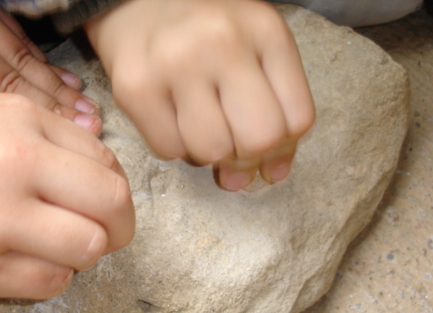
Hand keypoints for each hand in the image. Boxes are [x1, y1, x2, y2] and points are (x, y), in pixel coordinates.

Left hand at [0, 0, 101, 133]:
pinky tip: (68, 81)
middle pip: (11, 80)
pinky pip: (18, 36)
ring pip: (21, 57)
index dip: (28, 126)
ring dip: (58, 87)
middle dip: (56, 109)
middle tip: (91, 128)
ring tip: (88, 110)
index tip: (62, 143)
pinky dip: (45, 61)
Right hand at [0, 94, 134, 298]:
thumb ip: (50, 141)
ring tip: (58, 248)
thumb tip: (106, 177)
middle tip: (109, 235)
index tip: (104, 204)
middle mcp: (16, 163)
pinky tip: (26, 263)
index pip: (108, 162)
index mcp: (22, 121)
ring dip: (84, 254)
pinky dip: (51, 277)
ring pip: (90, 248)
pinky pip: (52, 283)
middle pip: (114, 204)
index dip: (115, 190)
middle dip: (121, 227)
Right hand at [85, 0, 314, 190]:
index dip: (283, 147)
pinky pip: (168, 150)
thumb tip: (272, 175)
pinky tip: (173, 120)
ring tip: (200, 126)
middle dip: (247, 156)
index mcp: (265, 31)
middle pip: (258, 139)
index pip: (298, 120)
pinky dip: (175, 147)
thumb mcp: (256, 51)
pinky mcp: (134, 87)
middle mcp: (222, 42)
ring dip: (208, 154)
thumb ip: (276, 109)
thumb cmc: (206, 33)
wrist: (137, 2)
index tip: (265, 146)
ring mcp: (175, 63)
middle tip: (231, 144)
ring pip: (211, 151)